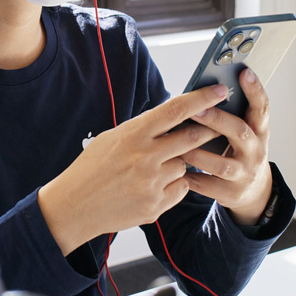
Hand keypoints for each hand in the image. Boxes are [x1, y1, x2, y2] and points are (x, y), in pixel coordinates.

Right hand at [38, 83, 229, 254]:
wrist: (75, 205)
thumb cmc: (93, 168)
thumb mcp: (113, 138)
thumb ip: (144, 129)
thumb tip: (174, 118)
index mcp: (133, 134)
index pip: (175, 109)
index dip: (202, 98)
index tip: (220, 90)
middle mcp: (145, 156)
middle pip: (192, 137)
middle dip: (209, 130)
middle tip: (216, 125)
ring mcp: (152, 182)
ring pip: (186, 164)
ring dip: (179, 162)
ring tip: (154, 168)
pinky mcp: (156, 205)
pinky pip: (181, 188)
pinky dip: (174, 184)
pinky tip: (153, 186)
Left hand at [180, 68, 273, 226]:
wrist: (254, 191)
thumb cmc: (240, 150)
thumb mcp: (243, 132)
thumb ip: (230, 114)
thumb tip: (204, 89)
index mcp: (259, 130)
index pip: (261, 107)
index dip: (255, 90)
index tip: (244, 72)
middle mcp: (255, 151)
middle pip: (239, 132)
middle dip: (217, 120)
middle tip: (195, 110)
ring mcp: (244, 174)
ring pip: (220, 163)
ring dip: (197, 152)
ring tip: (175, 142)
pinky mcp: (230, 193)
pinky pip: (206, 185)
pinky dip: (189, 176)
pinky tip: (174, 167)